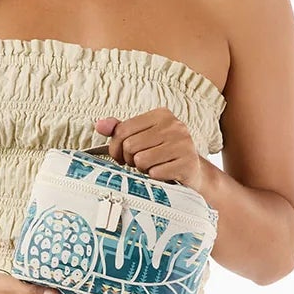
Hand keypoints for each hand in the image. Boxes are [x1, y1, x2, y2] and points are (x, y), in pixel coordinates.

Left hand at [93, 108, 208, 190]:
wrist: (194, 172)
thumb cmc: (164, 154)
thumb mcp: (143, 137)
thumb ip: (120, 130)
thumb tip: (100, 125)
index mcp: (161, 115)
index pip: (122, 130)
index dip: (115, 148)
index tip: (121, 156)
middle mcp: (173, 125)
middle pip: (130, 146)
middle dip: (130, 160)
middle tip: (140, 163)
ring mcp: (182, 144)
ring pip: (141, 160)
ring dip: (143, 169)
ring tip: (153, 167)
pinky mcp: (187, 163)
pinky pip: (155, 173)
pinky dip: (155, 178)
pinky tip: (163, 173)